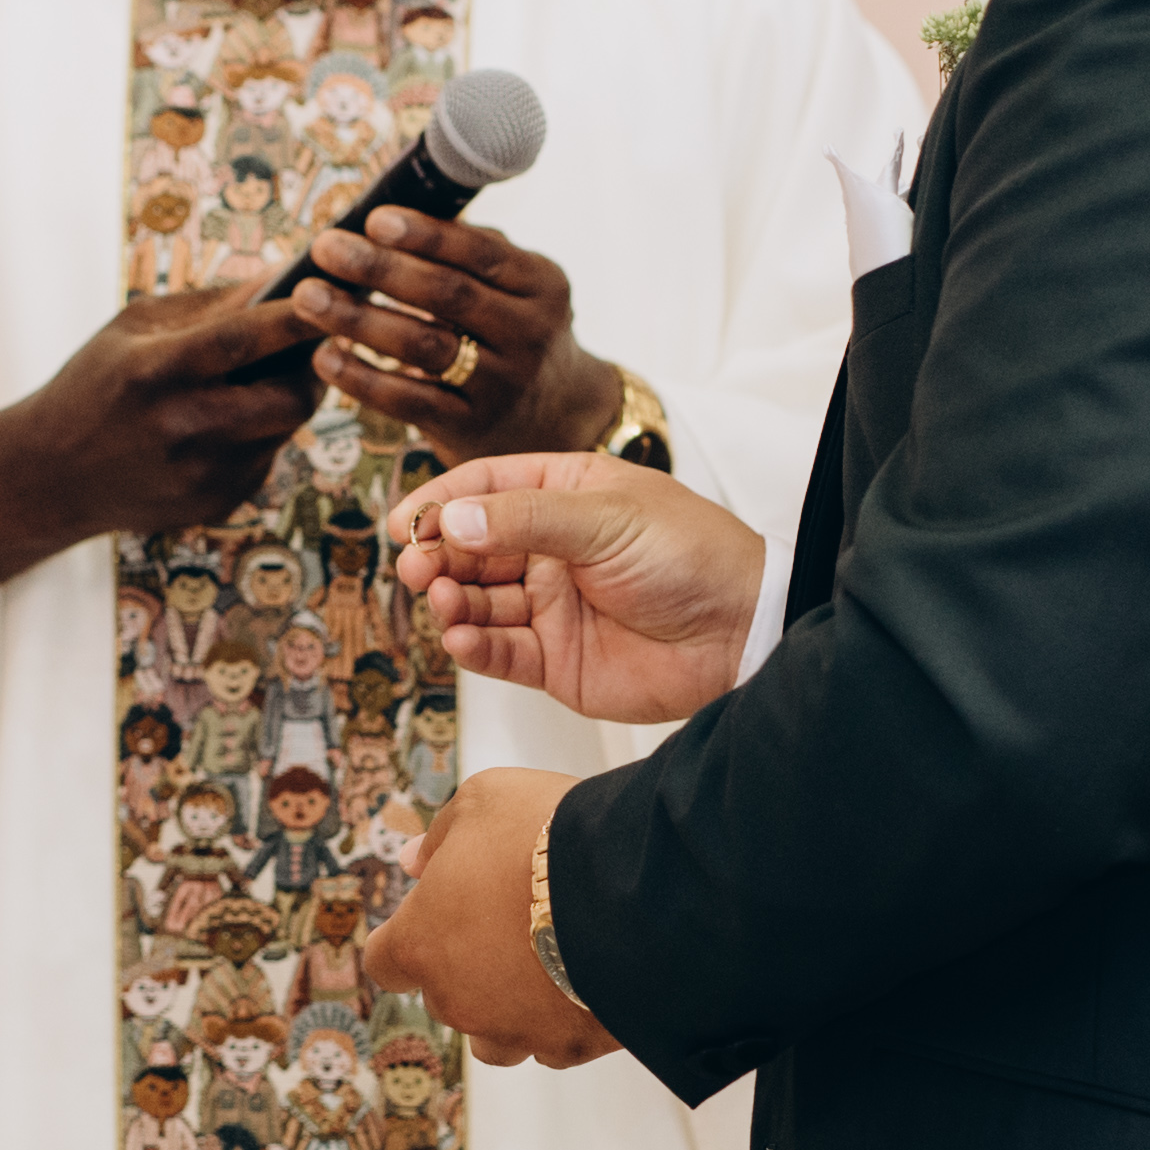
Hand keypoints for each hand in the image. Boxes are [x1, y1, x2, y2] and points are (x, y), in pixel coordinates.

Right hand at [0, 285, 328, 640]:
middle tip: (313, 341)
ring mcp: (202, 475)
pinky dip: (259, 432)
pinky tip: (222, 423)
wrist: (50, 477)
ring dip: (285, 396)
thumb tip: (284, 277)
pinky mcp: (215, 504)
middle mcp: (183, 429)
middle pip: (290, 397)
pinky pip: (266, 456)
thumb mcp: (135, 329)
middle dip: (312, 365)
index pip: (244, 339)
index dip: (297, 314)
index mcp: (155, 373)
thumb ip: (210, 306)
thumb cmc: (95, 385)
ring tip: (257, 376)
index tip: (338, 287)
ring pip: (285, 427)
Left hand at [288, 209, 617, 465]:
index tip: (373, 219)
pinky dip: (362, 377)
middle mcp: (529, 334)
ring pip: (423, 346)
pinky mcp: (471, 428)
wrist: (559, 420)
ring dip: (359, 319)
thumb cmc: (513, 333)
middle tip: (325, 248)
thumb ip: (469, 253)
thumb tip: (386, 215)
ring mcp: (502, 385)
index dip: (425, 234)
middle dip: (380, 268)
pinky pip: (408, 400)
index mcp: (541, 285)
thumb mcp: (518, 289)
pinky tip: (325, 356)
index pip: (481, 252)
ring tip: (309, 297)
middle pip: (448, 295)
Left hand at [362, 768, 608, 1068]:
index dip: (406, 940)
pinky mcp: (569, 1048)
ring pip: (494, 1040)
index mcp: (420, 943)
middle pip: (444, 999)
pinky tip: (584, 985)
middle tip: (507, 926)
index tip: (430, 922)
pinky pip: (553, 1046)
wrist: (636, 885)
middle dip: (465, 969)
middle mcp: (457, 1000)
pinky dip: (562, 1023)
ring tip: (542, 971)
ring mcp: (513, 1031)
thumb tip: (413, 861)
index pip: (385, 962)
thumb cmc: (547, 834)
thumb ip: (440, 836)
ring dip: (506, 1012)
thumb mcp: (483, 801)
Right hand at [387, 453, 761, 723]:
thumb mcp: (605, 518)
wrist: (742, 632)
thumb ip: (526, 519)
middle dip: (437, 555)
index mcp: (567, 495)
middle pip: (472, 547)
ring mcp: (551, 605)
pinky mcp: (555, 660)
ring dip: (450, 599)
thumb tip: (452, 518)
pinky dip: (472, 645)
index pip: (487, 489)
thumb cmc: (692, 555)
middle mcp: (553, 549)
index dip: (443, 503)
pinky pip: (498, 651)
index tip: (407, 521)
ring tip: (440, 598)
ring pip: (477, 600)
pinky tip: (459, 635)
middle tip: (414, 565)